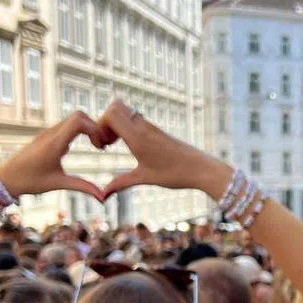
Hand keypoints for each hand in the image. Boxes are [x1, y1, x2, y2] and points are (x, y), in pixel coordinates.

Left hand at [0, 112, 107, 200]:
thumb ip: (82, 187)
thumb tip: (103, 197)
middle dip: (94, 127)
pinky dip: (80, 130)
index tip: (100, 146)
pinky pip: (67, 124)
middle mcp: (51, 133)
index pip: (78, 121)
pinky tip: (84, 145)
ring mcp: (48, 132)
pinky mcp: (47, 134)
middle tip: (100, 145)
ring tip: (96, 145)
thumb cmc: (30, 181)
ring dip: (88, 128)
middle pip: (79, 116)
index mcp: (54, 144)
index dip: (94, 129)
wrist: (5, 177)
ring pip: (73, 118)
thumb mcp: (58, 184)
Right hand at [96, 100, 230, 199]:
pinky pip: (135, 119)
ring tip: (115, 144)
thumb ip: (121, 183)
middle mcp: (143, 126)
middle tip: (107, 142)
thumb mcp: (145, 178)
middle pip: (115, 106)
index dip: (100, 126)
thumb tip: (103, 195)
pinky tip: (131, 146)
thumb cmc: (175, 174)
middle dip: (105, 122)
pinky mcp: (157, 130)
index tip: (103, 145)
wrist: (202, 168)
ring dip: (116, 125)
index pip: (110, 113)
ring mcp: (150, 126)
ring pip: (126, 111)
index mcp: (138, 136)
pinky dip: (126, 128)